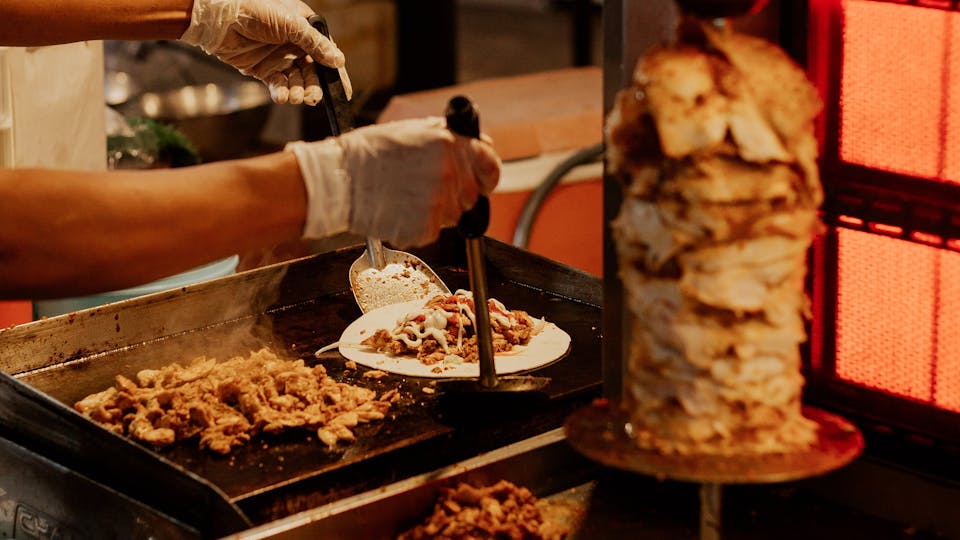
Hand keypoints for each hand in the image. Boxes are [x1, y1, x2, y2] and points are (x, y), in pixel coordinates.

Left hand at [180, 0, 351, 104]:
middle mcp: (294, 44)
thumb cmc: (256, 11)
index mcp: (305, 29)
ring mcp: (279, 57)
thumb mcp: (292, 25)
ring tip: (296, 97)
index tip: (343, 91)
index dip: (335, 72)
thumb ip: (316, 44)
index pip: (326, 53)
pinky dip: (282, 92)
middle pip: (312, 71)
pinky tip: (282, 97)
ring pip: (297, 81)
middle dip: (314, 86)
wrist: (221, 20)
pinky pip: (279, 85)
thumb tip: (339, 61)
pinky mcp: (264, 70)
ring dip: (299, 91)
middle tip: (313, 98)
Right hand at [287, 118, 501, 246]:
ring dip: (437, 211)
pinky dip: (420, 226)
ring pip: (454, 215)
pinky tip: (400, 210)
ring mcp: (439, 202)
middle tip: (426, 189)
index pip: (490, 164)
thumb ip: (447, 138)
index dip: (486, 174)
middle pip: (472, 194)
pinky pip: (434, 230)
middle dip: (455, 194)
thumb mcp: (412, 130)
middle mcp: (449, 173)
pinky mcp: (426, 227)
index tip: (481, 180)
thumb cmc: (368, 154)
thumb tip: (472, 145)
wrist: (339, 180)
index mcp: (449, 144)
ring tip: (407, 197)